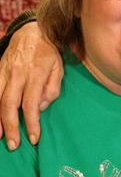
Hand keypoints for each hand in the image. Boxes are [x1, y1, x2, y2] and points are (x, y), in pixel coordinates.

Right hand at [0, 22, 62, 149]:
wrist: (32, 31)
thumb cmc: (49, 53)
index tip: (34, 138)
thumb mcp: (59, 68)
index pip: (31, 104)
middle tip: (14, 145)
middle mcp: (18, 73)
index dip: (31, 123)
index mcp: (37, 73)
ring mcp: (5, 71)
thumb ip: (52, 89)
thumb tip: (40, 108)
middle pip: (10, 104)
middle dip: (11, 127)